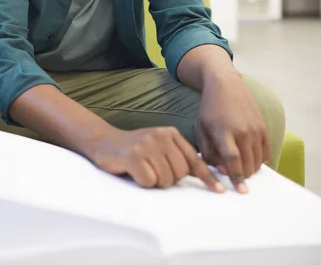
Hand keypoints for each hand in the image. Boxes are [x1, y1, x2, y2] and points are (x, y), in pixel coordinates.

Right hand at [89, 126, 224, 191]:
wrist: (105, 142)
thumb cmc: (137, 150)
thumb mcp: (160, 147)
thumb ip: (178, 157)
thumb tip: (200, 175)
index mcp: (171, 134)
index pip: (194, 159)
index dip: (207, 177)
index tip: (219, 191)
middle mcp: (161, 136)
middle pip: (179, 174)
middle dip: (168, 179)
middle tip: (153, 170)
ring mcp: (147, 144)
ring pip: (165, 179)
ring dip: (154, 181)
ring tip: (143, 169)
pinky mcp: (134, 155)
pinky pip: (149, 181)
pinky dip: (142, 182)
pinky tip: (134, 171)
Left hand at [197, 71, 270, 191]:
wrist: (226, 84)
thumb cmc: (210, 108)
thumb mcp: (201, 128)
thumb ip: (208, 152)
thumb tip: (221, 170)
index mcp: (223, 132)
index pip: (232, 160)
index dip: (236, 177)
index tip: (240, 190)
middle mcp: (241, 130)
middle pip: (247, 163)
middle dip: (243, 175)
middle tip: (237, 178)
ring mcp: (254, 128)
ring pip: (258, 159)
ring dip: (252, 169)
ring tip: (243, 168)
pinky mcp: (263, 126)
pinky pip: (266, 150)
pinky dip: (261, 159)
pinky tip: (252, 158)